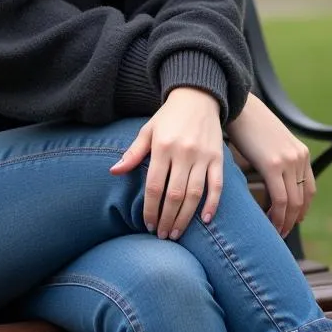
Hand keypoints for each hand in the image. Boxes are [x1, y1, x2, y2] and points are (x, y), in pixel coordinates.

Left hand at [110, 87, 223, 239]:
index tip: (147, 224)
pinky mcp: (217, 158)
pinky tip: (206, 219)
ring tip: (177, 233)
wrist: (198, 96)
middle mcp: (183, 152)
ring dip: (185, 217)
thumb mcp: (148, 130)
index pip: (154, 185)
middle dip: (166, 218)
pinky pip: (216, 185)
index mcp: (162, 146)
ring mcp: (202, 156)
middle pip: (173, 194)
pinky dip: (212, 204)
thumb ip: (133, 152)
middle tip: (162, 235)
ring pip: (194, 194)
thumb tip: (114, 171)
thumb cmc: (168, 116)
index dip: (150, 208)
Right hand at [226, 93, 313, 237]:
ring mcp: (288, 161)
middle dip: (293, 219)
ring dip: (285, 221)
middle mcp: (299, 158)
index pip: (309, 190)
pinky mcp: (273, 164)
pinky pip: (280, 198)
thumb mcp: (272, 143)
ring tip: (275, 231)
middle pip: (303, 199)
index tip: (292, 221)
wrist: (240, 106)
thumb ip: (278, 159)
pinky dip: (276, 214)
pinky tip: (268, 220)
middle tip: (282, 232)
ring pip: (293, 202)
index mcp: (301, 153)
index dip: (302, 209)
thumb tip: (273, 179)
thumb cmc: (250, 124)